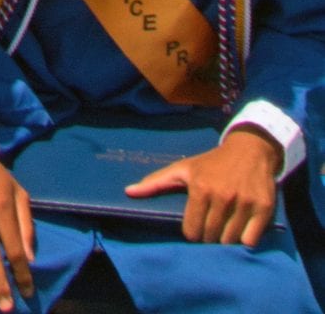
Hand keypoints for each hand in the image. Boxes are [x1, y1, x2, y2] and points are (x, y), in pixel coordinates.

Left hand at [124, 125, 281, 246]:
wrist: (249, 150)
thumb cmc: (211, 163)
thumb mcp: (183, 169)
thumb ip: (155, 183)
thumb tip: (128, 192)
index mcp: (200, 188)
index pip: (192, 232)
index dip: (193, 233)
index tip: (196, 226)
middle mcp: (222, 196)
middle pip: (211, 238)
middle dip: (209, 238)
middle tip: (211, 228)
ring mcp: (244, 202)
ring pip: (231, 242)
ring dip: (227, 240)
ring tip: (225, 227)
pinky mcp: (263, 208)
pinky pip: (251, 241)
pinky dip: (246, 240)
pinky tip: (241, 228)